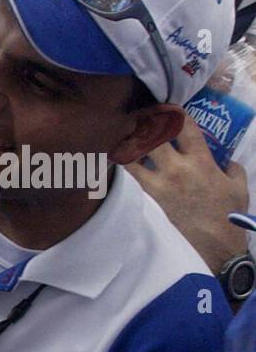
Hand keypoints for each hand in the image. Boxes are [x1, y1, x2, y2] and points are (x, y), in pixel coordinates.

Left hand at [124, 116, 248, 273]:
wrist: (216, 245)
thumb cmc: (229, 215)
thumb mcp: (239, 186)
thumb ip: (232, 168)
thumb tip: (226, 160)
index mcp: (202, 161)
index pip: (183, 126)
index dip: (172, 111)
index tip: (164, 107)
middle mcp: (178, 168)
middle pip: (153, 134)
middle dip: (143, 120)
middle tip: (135, 114)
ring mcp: (161, 183)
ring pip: (134, 153)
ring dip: (125, 140)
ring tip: (118, 130)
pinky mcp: (150, 197)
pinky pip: (130, 175)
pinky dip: (121, 164)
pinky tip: (112, 157)